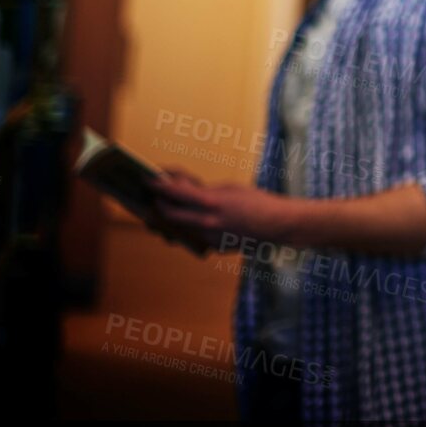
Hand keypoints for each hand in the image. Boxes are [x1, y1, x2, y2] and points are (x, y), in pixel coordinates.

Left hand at [153, 177, 302, 248]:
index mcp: (211, 202)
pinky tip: (196, 219)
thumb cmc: (257, 201)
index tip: (148, 179)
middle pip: (169, 214)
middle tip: (155, 196)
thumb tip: (184, 191)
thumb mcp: (230, 188)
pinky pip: (195, 235)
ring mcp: (208, 237)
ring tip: (169, 207)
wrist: (277, 225)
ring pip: (179, 227)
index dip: (158, 185)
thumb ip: (205, 191)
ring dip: (172, 217)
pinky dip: (191, 226)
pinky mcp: (213, 247)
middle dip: (159, 204)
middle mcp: (205, 222)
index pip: (175, 193)